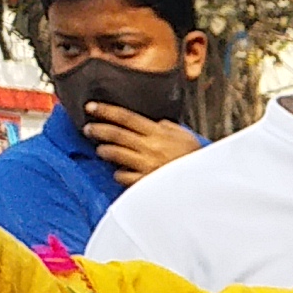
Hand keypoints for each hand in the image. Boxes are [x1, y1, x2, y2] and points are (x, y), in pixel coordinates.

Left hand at [77, 102, 203, 184]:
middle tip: (88, 128)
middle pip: (115, 133)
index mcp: (159, 134)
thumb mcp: (187, 138)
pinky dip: (119, 174)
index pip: (126, 117)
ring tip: (102, 150)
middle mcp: (149, 147)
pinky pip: (122, 176)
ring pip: (114, 153)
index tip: (91, 107)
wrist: (205, 185)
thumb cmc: (197, 161)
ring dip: (104, 151)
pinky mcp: (144, 182)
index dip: (106, 111)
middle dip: (97, 129)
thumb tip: (158, 123)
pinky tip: (121, 173)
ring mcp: (145, 165)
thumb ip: (171, 128)